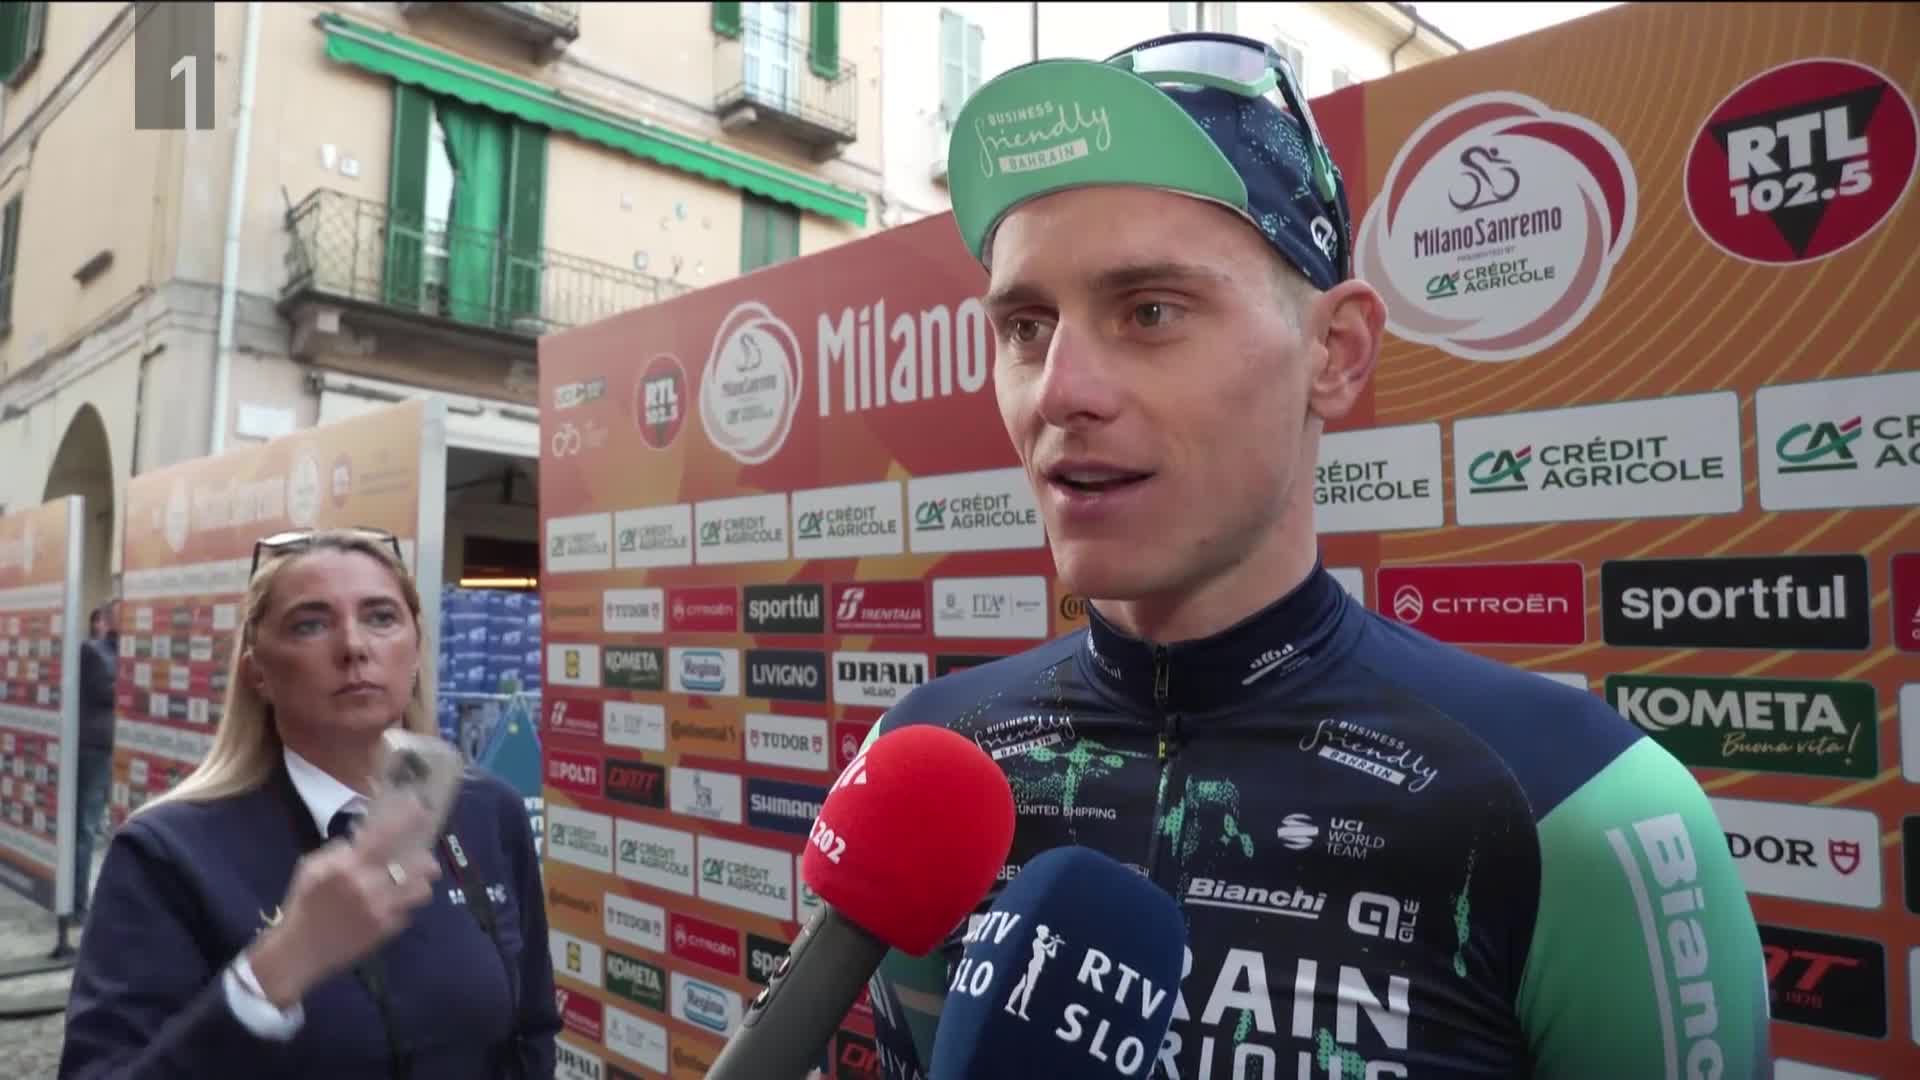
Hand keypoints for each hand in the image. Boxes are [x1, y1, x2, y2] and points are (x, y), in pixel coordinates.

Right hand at [247, 800, 442, 1007]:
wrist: (300, 951)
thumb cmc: (304, 904)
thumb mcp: (312, 868)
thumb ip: (341, 850)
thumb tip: (366, 835)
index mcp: (349, 867)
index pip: (387, 836)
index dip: (408, 819)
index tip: (421, 808)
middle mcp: (370, 887)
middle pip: (419, 865)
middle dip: (425, 859)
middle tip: (422, 857)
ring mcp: (383, 911)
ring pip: (422, 890)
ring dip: (419, 884)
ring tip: (410, 883)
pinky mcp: (388, 931)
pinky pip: (409, 911)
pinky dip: (403, 906)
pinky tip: (390, 906)